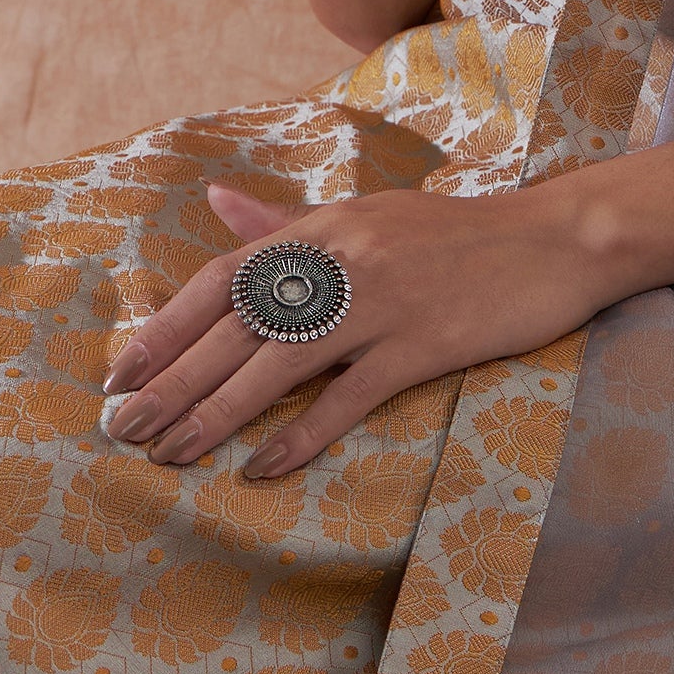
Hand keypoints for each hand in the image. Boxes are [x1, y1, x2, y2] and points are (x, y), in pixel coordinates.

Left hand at [100, 147, 673, 478]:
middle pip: (239, 326)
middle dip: (174, 381)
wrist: (554, 239)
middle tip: (122, 430)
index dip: (166, 325)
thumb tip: (216, 205)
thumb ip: (287, 222)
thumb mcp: (365, 214)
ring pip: (280, 362)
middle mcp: (343, 259)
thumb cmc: (452, 232)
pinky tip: (263, 468)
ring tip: (171, 455)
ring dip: (218, 413)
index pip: (224, 276)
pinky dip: (303, 433)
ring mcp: (384, 301)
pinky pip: (349, 395)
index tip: (120, 372)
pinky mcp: (425, 343)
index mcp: (323, 227)